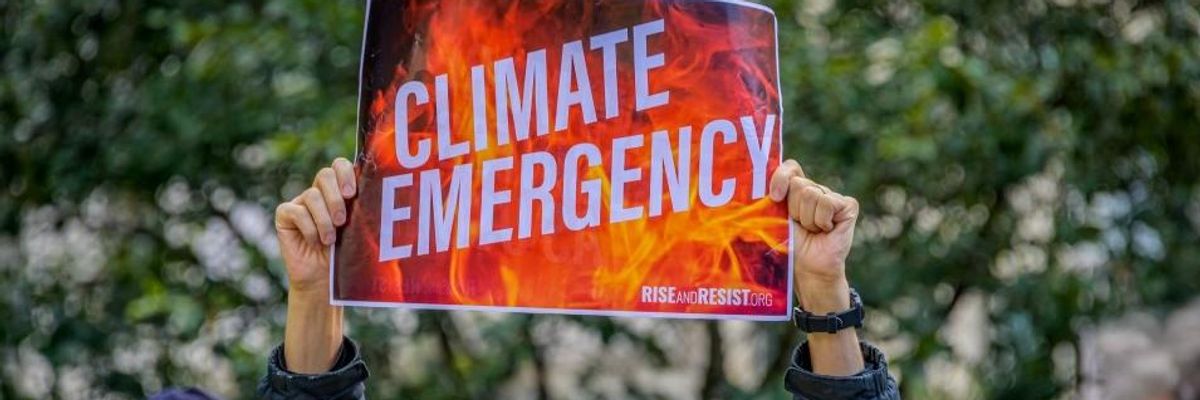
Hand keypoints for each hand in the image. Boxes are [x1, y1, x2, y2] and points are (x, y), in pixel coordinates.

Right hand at [274, 157, 356, 293]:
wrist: (324, 280)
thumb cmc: (346, 255)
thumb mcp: (358, 230)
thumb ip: (364, 210)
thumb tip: (380, 195)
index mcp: (340, 191)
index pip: (340, 165)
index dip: (345, 173)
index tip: (352, 193)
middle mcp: (320, 193)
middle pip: (325, 175)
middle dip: (336, 198)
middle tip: (342, 220)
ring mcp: (301, 202)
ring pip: (312, 195)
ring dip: (324, 219)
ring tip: (330, 240)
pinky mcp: (285, 215)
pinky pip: (295, 211)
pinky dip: (308, 227)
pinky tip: (314, 241)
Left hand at [769, 158, 864, 375]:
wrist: (809, 270)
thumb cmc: (790, 247)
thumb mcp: (773, 222)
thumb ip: (762, 205)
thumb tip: (733, 202)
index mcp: (796, 190)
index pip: (791, 167)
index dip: (782, 177)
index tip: (774, 197)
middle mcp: (815, 189)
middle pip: (799, 184)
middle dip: (794, 210)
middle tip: (800, 227)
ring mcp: (832, 196)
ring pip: (812, 194)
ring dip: (808, 219)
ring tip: (813, 231)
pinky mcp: (848, 206)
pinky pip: (828, 203)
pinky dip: (822, 221)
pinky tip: (826, 231)